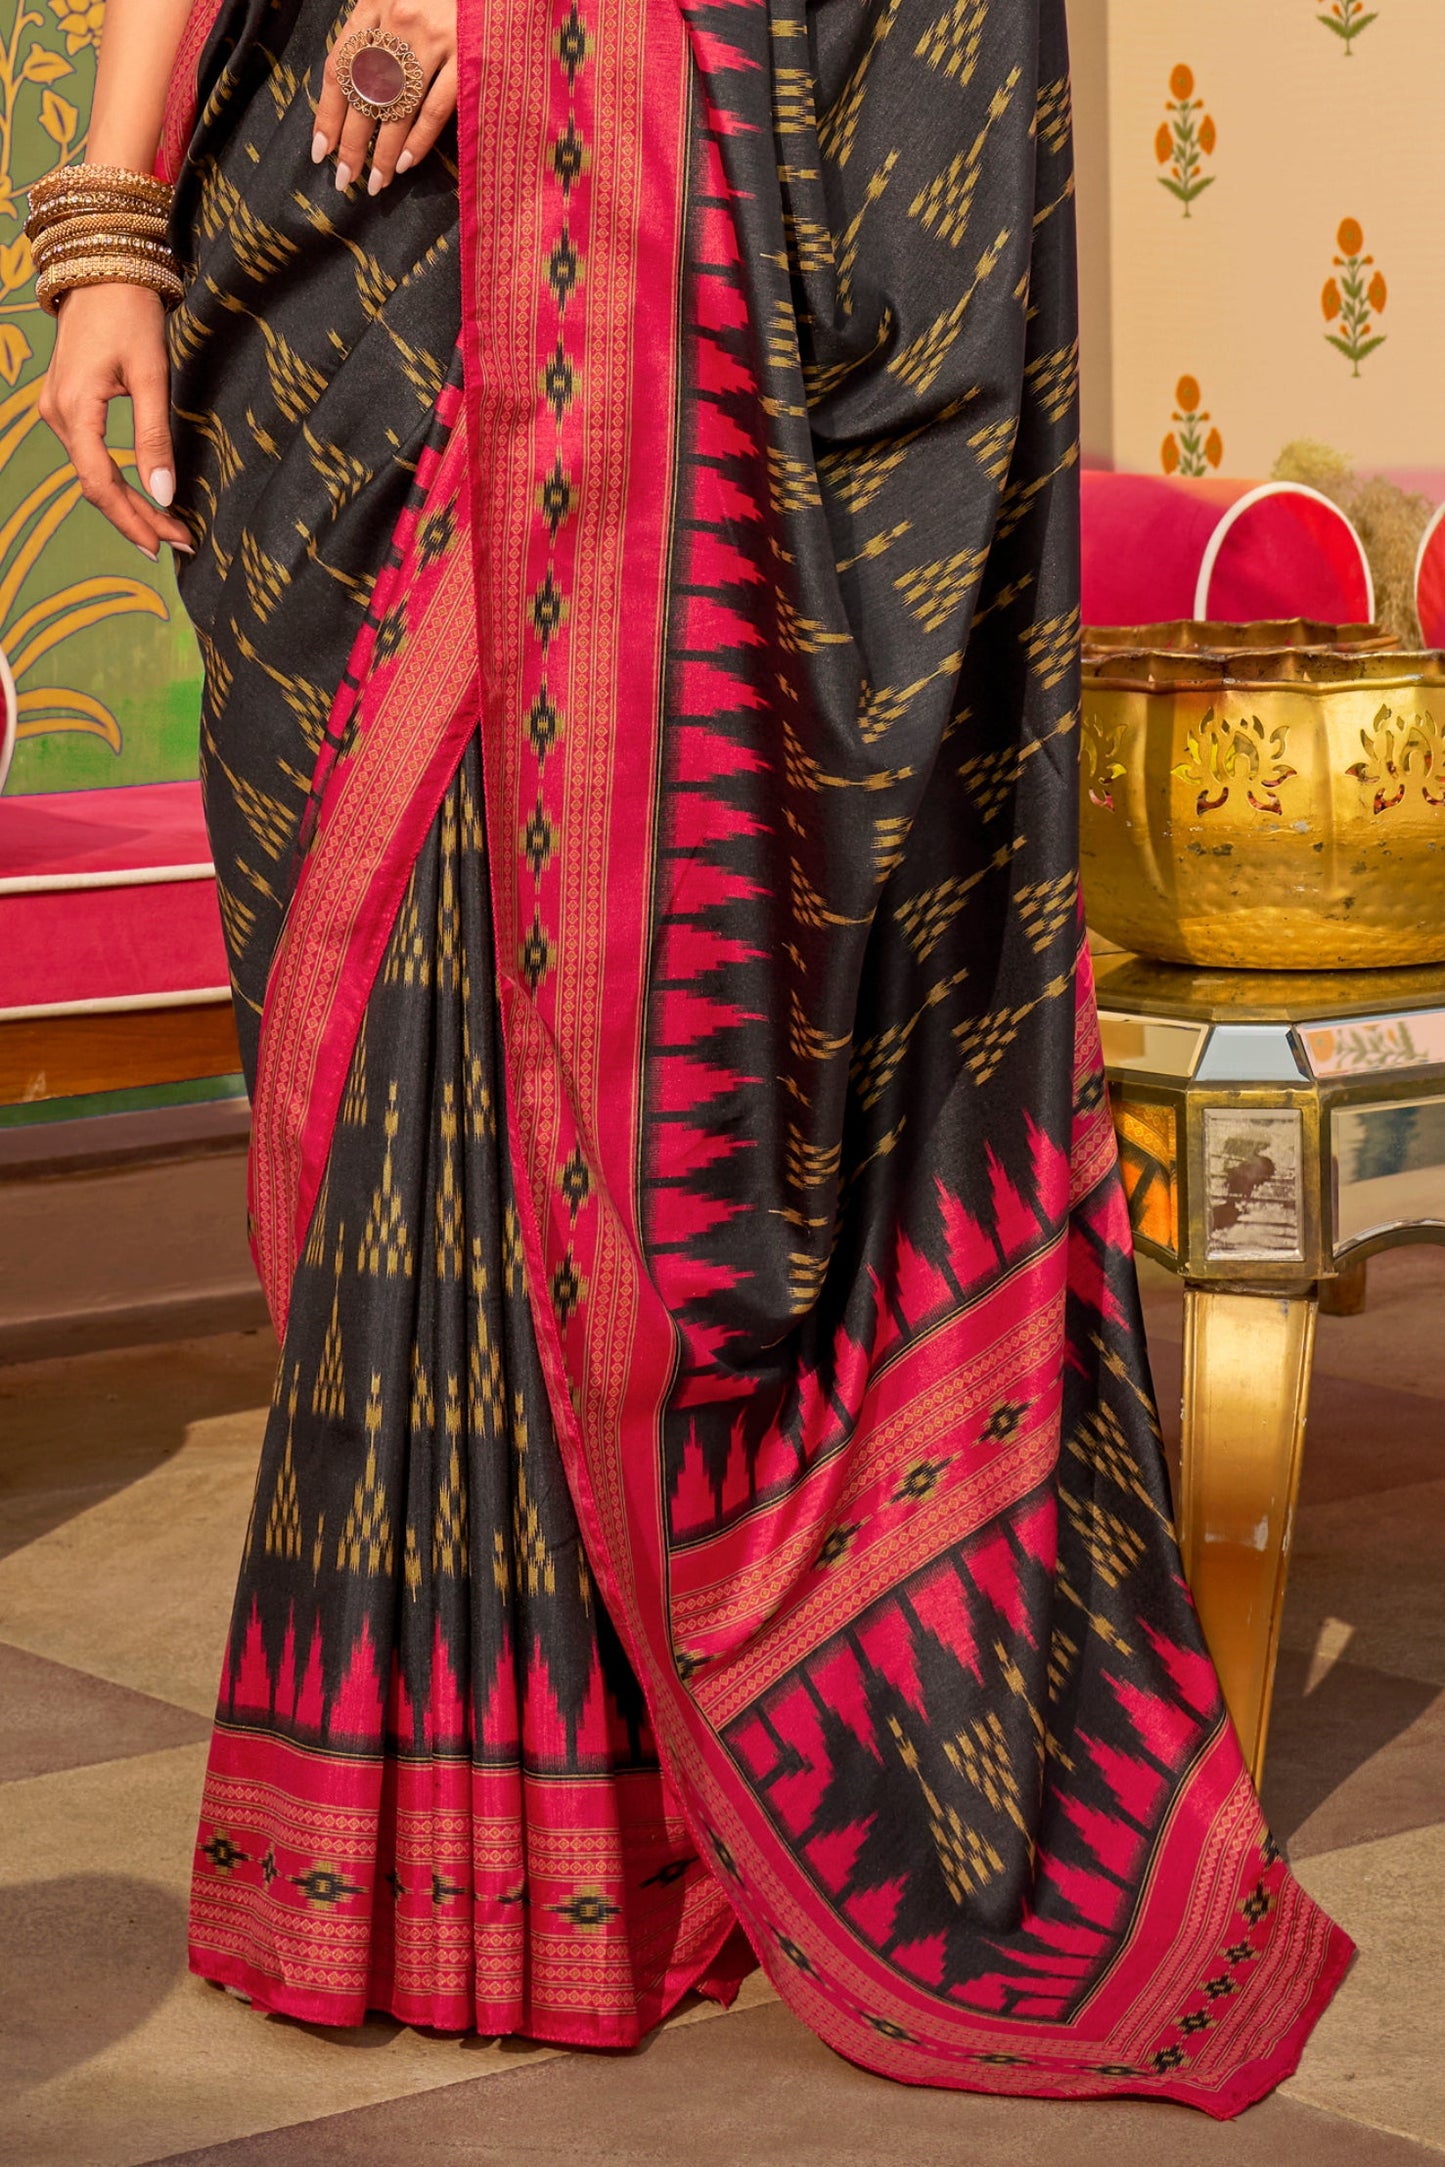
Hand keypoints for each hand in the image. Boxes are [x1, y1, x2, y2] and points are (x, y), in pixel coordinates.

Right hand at [37, 282, 192, 559]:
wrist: (101, 268)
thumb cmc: (129, 313)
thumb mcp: (151, 375)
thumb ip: (154, 436)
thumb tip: (163, 494)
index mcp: (75, 409)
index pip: (99, 483)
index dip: (132, 519)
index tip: (165, 543)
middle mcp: (58, 415)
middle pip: (96, 484)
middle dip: (137, 517)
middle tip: (178, 541)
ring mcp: (58, 410)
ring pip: (92, 472)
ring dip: (129, 502)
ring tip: (167, 527)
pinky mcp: (67, 405)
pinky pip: (90, 455)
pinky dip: (117, 479)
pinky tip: (142, 497)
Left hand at [312, 0, 457, 197]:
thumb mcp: (398, 3)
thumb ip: (377, 35)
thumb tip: (356, 96)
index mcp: (374, 5)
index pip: (339, 68)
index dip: (328, 114)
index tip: (322, 151)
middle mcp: (399, 21)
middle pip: (363, 94)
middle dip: (352, 144)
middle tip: (344, 178)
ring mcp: (434, 39)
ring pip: (397, 108)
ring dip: (383, 152)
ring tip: (375, 183)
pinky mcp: (465, 57)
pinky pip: (434, 109)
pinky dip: (418, 140)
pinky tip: (405, 164)